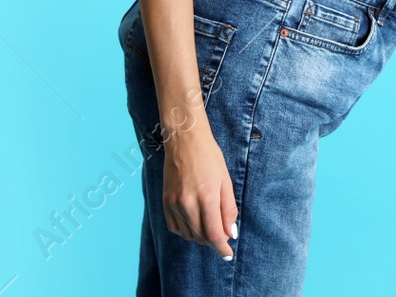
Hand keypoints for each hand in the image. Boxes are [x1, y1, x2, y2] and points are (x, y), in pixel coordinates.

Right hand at [162, 122, 237, 259]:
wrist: (185, 140)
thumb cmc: (210, 157)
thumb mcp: (225, 181)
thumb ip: (229, 209)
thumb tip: (231, 233)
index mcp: (207, 197)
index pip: (215, 234)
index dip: (222, 248)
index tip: (228, 255)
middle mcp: (187, 203)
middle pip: (201, 237)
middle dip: (213, 241)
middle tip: (222, 233)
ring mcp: (173, 203)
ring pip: (187, 234)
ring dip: (200, 236)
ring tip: (209, 223)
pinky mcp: (164, 201)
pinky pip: (174, 227)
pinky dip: (185, 230)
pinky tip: (193, 221)